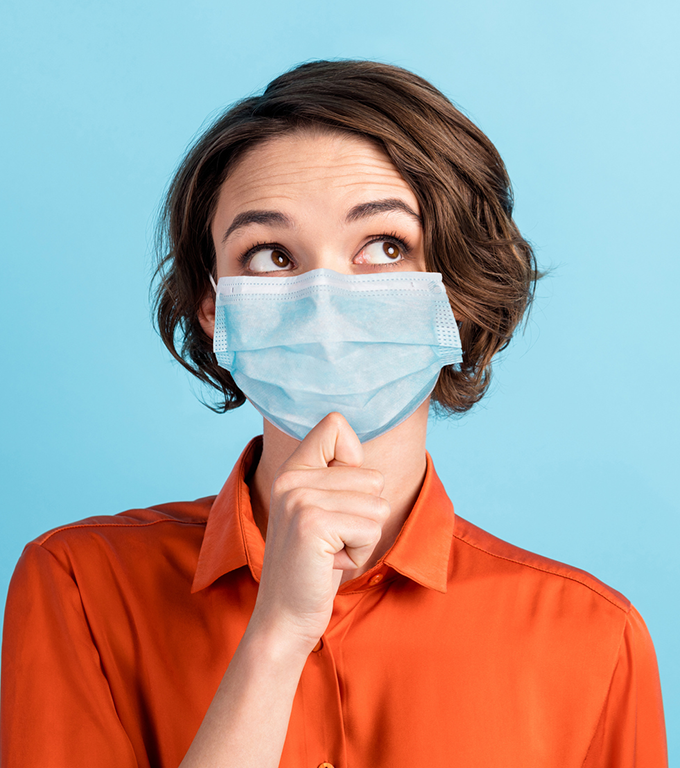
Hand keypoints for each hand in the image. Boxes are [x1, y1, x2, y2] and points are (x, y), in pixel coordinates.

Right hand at [248, 413, 389, 654]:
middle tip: (330, 539)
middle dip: (363, 516)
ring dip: (362, 537)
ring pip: (376, 506)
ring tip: (330, 551)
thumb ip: (335, 476)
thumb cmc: (314, 564)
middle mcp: (291, 478)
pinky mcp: (312, 525)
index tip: (337, 497)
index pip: (335, 425)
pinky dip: (359, 553)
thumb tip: (357, 448)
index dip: (354, 460)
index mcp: (292, 469)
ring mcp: (299, 500)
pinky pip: (370, 530)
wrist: (284, 617)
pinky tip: (329, 563)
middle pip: (372, 477)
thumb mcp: (320, 509)